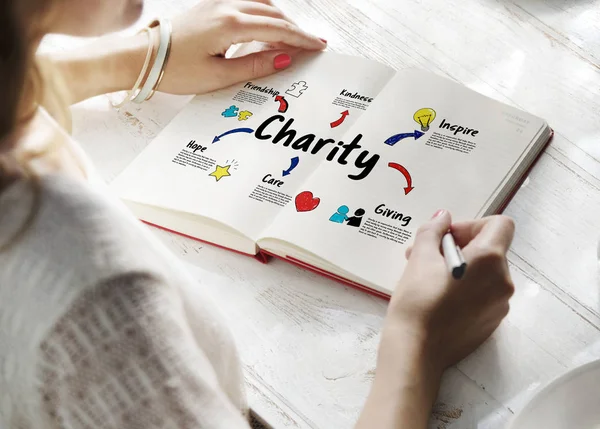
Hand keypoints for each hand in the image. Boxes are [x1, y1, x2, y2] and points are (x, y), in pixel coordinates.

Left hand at [158, 0, 325, 94]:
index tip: (319, 47)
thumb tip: (285, 59)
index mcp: (231, 25)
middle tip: (312, 45)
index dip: (301, 39)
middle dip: (295, 29)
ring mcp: (218, 3)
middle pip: (274, 14)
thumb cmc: (175, 70)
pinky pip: (247, 2)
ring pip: (262, 4)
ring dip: (280, 19)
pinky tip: (267, 25)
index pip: (278, 29)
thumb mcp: (219, 76)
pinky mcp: (210, 6)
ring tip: (292, 39)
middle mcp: (227, 7)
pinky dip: (264, 12)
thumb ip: (255, 65)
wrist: (143, 58)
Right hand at [355, 211, 514, 428]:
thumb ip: (433, 230)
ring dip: (462, 268)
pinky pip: (484, 294)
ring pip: (485, 273)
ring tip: (429, 278)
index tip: (447, 238)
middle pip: (490, 249)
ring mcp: (500, 305)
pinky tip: (439, 298)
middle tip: (427, 255)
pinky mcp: (491, 323)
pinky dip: (466, 289)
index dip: (473, 224)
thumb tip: (443, 217)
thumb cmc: (417, 301)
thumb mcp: (420, 257)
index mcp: (490, 260)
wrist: (416, 350)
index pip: (499, 224)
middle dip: (461, 246)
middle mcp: (503, 281)